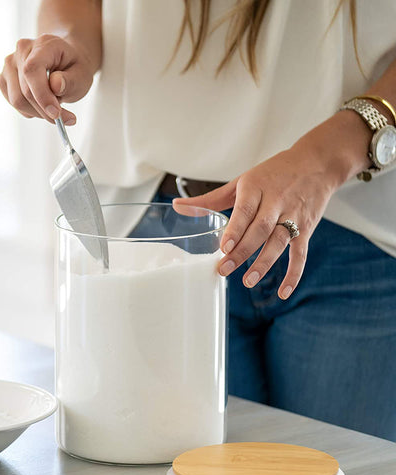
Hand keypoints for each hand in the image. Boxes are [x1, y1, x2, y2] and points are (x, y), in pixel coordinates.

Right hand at [0, 34, 95, 124]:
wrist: (65, 61)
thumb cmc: (74, 68)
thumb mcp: (82, 75)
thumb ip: (70, 81)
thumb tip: (55, 85)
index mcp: (44, 44)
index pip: (32, 70)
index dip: (42, 95)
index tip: (56, 114)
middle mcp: (22, 50)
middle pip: (25, 91)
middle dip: (45, 110)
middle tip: (66, 119)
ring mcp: (10, 63)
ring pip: (17, 100)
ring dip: (38, 112)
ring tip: (54, 106)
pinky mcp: (4, 78)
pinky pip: (13, 103)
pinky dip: (29, 110)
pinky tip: (41, 104)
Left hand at [173, 141, 349, 299]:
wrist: (317, 162)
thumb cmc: (272, 174)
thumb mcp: (241, 182)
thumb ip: (210, 200)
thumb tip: (177, 207)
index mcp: (256, 188)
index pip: (245, 211)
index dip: (235, 229)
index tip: (224, 247)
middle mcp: (276, 202)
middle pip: (260, 230)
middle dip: (242, 251)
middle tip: (224, 270)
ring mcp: (293, 216)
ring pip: (279, 242)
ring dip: (264, 263)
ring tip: (247, 281)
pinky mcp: (307, 228)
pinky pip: (301, 253)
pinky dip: (294, 273)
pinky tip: (283, 292)